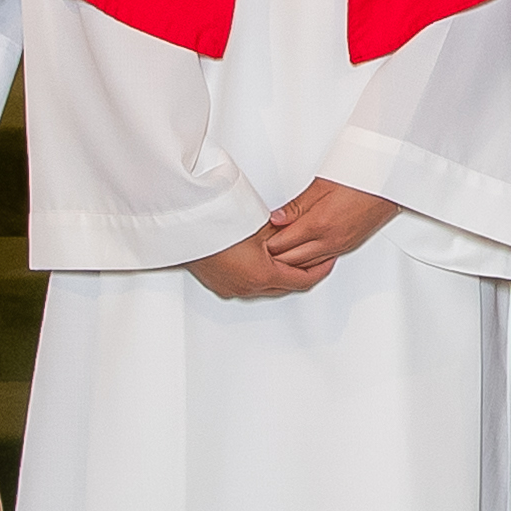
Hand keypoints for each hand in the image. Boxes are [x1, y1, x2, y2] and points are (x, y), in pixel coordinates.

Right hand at [187, 229, 330, 301]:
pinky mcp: (219, 285)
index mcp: (262, 275)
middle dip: (301, 273)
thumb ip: (284, 233)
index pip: (302, 281)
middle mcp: (247, 287)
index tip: (328, 261)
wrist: (183, 226)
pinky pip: (247, 285)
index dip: (319, 270)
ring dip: (278, 275)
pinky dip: (259, 276)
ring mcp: (232, 288)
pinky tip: (260, 261)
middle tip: (313, 259)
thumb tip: (298, 232)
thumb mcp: (260, 225)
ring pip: (266, 287)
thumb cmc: (217, 222)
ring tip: (287, 257)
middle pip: (286, 286)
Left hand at [263, 178, 397, 273]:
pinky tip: (298, 253)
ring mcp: (341, 245)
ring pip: (305, 265)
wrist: (392, 179)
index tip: (254, 238)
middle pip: (290, 260)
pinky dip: (306, 261)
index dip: (264, 243)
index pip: (281, 245)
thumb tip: (275, 219)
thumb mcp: (322, 185)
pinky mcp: (349, 246)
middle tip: (258, 247)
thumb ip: (296, 206)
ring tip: (274, 251)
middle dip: (272, 256)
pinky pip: (321, 261)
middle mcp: (331, 240)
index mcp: (320, 224)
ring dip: (288, 261)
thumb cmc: (361, 175)